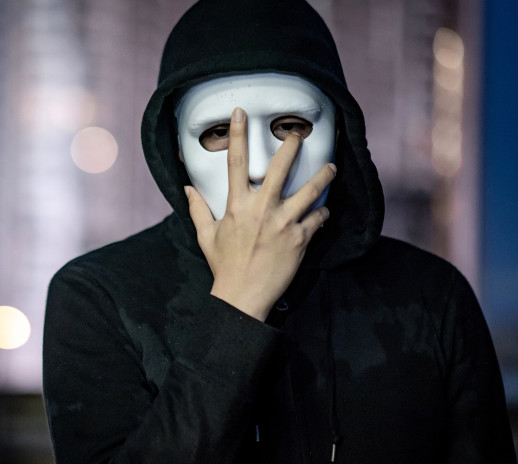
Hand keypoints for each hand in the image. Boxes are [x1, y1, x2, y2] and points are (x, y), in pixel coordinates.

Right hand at [185, 107, 335, 320]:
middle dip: (291, 146)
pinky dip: (322, 213)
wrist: (242, 296)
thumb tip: (187, 189)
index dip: (237, 134)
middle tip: (299, 134)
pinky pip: (317, 218)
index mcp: (236, 206)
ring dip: (323, 175)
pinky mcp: (299, 239)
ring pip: (309, 190)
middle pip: (280, 167)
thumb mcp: (206, 236)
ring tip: (331, 167)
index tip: (241, 113)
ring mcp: (283, 223)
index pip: (235, 162)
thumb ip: (198, 209)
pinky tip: (323, 212)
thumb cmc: (223, 266)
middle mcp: (261, 209)